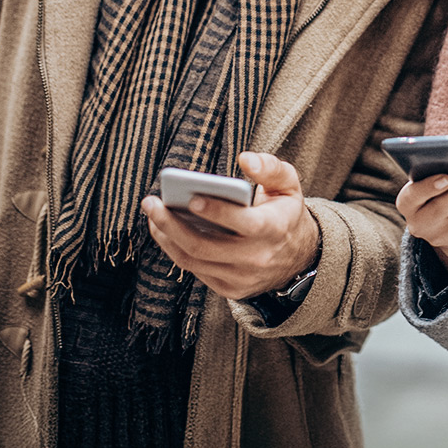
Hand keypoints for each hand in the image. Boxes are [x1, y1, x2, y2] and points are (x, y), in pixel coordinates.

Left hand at [140, 151, 320, 298]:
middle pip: (205, 246)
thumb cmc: (284, 213)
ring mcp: (241, 278)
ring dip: (166, 237)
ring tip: (152, 213)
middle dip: (172, 224)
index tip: (191, 197)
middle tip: (151, 202)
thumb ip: (270, 167)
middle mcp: (257, 259)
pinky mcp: (229, 289)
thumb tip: (245, 158)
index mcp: (274, 229)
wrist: (297, 259)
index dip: (217, 211)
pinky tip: (163, 229)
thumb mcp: (288, 186)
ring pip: (193, 260)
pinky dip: (174, 250)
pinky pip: (194, 270)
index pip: (245, 224)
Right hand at [396, 172, 447, 281]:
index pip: (414, 196)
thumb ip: (436, 172)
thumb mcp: (426, 181)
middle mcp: (421, 224)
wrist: (435, 222)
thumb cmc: (432, 189)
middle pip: (442, 210)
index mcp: (407, 204)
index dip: (429, 187)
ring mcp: (442, 237)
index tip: (446, 177)